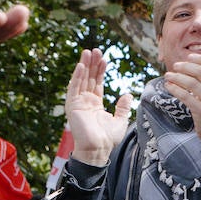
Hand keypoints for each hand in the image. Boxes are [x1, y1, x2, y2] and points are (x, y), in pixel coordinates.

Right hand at [66, 49, 132, 166]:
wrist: (98, 150)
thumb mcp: (120, 120)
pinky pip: (74, 88)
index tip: (104, 59)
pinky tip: (81, 65)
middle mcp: (86, 101)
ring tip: (88, 52)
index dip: (100, 71)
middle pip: (89, 78)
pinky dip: (77, 76)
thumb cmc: (108, 139)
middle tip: (96, 50)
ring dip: (84, 66)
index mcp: (95, 104)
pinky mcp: (72, 106)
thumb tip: (128, 94)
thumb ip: (123, 106)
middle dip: (93, 64)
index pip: (97, 83)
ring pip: (81, 80)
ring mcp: (78, 103)